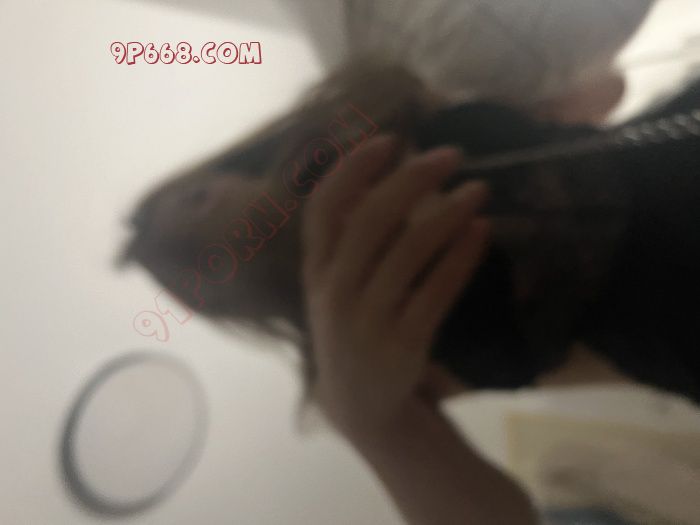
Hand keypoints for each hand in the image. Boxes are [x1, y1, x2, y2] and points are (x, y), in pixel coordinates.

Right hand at [301, 134, 489, 436]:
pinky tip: (482, 232)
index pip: (323, 208)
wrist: (360, 404)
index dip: (353, 169)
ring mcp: (367, 319)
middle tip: (452, 154)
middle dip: (412, 179)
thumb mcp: (335, 285)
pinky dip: (462, 256)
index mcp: (316, 270)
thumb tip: (387, 173)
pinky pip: (438, 290)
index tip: (390, 140)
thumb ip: (350, 236)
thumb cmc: (352, 328)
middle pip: (372, 220)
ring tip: (480, 189)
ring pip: (410, 250)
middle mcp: (334, 291)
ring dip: (449, 212)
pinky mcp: (403, 343)